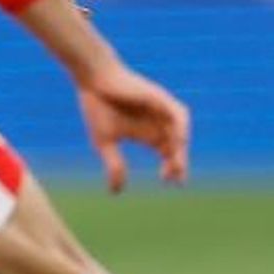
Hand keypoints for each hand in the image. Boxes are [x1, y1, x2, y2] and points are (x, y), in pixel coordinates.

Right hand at [75, 61, 189, 192]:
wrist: (93, 80)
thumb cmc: (98, 107)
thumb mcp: (105, 143)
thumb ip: (114, 166)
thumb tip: (116, 192)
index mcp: (147, 133)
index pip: (168, 153)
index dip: (172, 167)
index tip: (168, 182)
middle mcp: (157, 122)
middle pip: (176, 145)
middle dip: (178, 162)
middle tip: (175, 179)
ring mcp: (160, 109)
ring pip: (179, 130)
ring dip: (181, 147)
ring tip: (177, 164)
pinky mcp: (159, 98)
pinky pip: (177, 113)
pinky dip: (181, 126)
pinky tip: (178, 140)